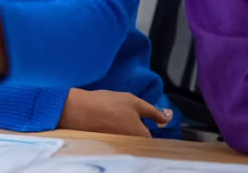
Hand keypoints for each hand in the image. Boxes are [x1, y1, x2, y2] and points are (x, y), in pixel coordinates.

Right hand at [57, 89, 172, 137]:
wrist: (79, 110)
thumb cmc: (107, 104)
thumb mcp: (134, 102)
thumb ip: (153, 111)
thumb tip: (168, 117)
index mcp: (140, 135)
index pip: (152, 136)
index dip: (149, 126)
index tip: (145, 119)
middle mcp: (131, 144)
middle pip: (140, 139)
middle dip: (137, 129)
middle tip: (126, 115)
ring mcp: (119, 145)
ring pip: (128, 139)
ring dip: (126, 130)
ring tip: (116, 117)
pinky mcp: (108, 144)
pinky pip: (117, 139)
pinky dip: (115, 131)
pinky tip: (108, 121)